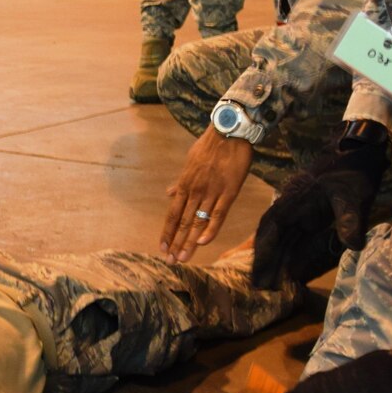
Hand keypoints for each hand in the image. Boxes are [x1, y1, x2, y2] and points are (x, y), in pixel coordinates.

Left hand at [162, 127, 255, 260]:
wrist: (229, 131)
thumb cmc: (210, 146)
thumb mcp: (189, 163)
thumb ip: (180, 182)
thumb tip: (168, 193)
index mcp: (185, 184)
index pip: (173, 214)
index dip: (167, 231)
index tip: (162, 247)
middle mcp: (195, 190)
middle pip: (183, 222)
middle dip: (176, 243)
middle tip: (171, 262)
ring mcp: (211, 192)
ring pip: (198, 221)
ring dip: (189, 241)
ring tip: (183, 258)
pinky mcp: (229, 191)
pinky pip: (218, 213)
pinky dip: (210, 228)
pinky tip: (202, 242)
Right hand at [249, 121, 389, 289]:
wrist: (358, 154)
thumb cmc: (353, 174)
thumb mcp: (354, 196)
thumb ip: (350, 220)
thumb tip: (353, 245)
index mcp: (296, 201)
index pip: (273, 227)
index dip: (264, 250)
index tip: (259, 271)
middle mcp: (293, 207)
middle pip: (272, 236)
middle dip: (265, 260)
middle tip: (259, 286)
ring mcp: (301, 212)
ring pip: (283, 238)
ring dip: (276, 260)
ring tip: (270, 284)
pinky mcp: (310, 215)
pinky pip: (295, 237)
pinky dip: (290, 254)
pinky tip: (289, 269)